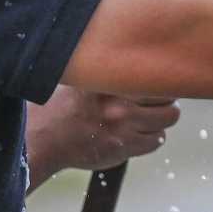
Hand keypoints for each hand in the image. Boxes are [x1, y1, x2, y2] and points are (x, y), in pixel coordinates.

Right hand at [25, 85, 181, 188]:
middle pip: (169, 96)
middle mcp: (120, 101)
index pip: (156, 74)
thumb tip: (144, 63)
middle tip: (155, 103)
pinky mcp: (123, 147)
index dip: (161, 79)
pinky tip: (139, 134)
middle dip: (165, 100)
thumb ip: (112, 72)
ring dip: (161, 120)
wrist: (43, 138)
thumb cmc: (64, 106)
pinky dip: (152, 138)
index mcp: (111, 80)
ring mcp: (123, 125)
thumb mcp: (86, 79)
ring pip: (168, 118)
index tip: (157, 83)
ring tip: (148, 119)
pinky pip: (156, 141)